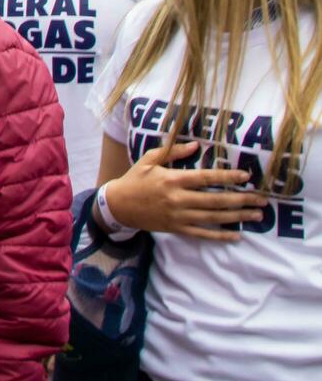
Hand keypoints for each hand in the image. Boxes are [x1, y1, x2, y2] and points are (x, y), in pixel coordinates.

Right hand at [103, 140, 265, 240]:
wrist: (118, 205)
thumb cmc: (135, 179)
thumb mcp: (149, 160)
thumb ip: (173, 152)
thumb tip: (196, 145)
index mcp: (172, 179)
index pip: (205, 178)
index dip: (227, 176)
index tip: (246, 176)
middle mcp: (178, 199)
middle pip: (216, 200)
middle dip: (241, 199)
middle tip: (262, 200)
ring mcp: (178, 216)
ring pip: (213, 217)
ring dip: (237, 216)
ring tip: (256, 215)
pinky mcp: (176, 228)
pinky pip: (202, 234)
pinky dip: (220, 235)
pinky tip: (236, 235)